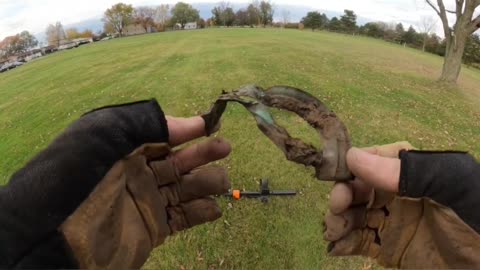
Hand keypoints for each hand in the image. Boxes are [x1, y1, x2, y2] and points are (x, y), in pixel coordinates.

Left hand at [61, 114, 231, 268]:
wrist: (58, 239)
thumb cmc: (80, 179)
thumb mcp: (105, 136)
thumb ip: (145, 123)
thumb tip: (188, 122)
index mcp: (125, 149)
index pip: (163, 135)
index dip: (187, 129)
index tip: (210, 124)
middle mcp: (138, 174)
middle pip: (179, 161)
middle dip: (204, 154)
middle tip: (225, 148)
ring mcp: (147, 202)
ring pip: (186, 189)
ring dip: (208, 182)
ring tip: (222, 182)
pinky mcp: (153, 229)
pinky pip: (183, 218)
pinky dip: (202, 212)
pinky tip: (214, 208)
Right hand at [323, 142, 479, 267]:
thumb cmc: (478, 222)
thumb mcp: (453, 187)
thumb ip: (409, 172)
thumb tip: (354, 157)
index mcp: (415, 173)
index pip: (374, 160)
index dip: (353, 166)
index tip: (338, 177)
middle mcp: (400, 195)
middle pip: (360, 189)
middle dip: (343, 195)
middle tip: (336, 207)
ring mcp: (394, 224)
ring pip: (355, 216)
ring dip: (338, 220)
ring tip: (333, 230)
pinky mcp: (390, 251)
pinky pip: (360, 243)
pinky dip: (343, 244)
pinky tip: (336, 247)